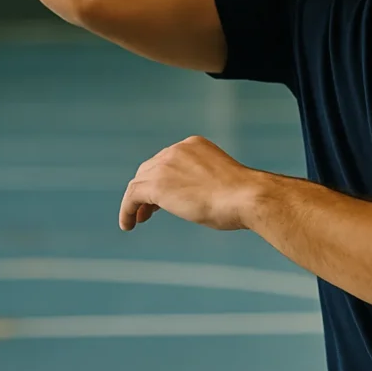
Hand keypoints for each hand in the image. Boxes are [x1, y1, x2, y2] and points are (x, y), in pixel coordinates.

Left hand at [118, 135, 260, 231]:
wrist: (245, 196)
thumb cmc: (241, 197)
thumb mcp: (220, 182)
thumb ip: (202, 183)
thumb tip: (197, 199)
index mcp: (193, 145)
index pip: (167, 161)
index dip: (161, 179)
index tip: (162, 198)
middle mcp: (177, 150)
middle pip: (150, 168)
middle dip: (147, 189)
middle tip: (148, 211)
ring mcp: (165, 165)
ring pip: (139, 182)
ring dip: (136, 202)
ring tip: (136, 220)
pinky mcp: (156, 184)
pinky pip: (132, 196)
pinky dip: (127, 210)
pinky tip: (128, 225)